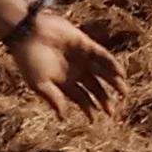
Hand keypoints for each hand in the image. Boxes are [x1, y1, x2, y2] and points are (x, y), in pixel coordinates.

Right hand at [6, 9, 121, 119]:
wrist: (27, 33)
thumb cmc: (29, 60)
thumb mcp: (39, 84)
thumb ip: (54, 99)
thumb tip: (63, 118)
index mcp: (63, 81)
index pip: (81, 97)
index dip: (89, 108)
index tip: (95, 118)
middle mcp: (75, 70)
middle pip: (94, 87)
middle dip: (103, 98)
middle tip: (113, 111)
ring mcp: (81, 57)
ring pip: (101, 72)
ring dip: (113, 82)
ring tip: (124, 92)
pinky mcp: (85, 43)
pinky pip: (102, 55)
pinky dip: (112, 64)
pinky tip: (120, 73)